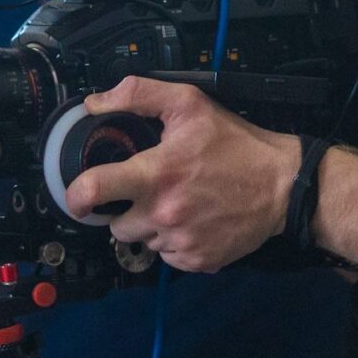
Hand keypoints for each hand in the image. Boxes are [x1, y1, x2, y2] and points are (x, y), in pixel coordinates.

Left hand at [63, 77, 300, 272]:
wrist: (282, 186)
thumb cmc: (236, 144)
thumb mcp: (190, 103)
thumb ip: (138, 95)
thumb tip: (95, 104)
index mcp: (156, 174)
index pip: (94, 190)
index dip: (76, 195)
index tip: (77, 196)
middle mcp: (163, 213)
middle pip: (115, 226)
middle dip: (125, 211)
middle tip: (151, 192)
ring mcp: (180, 242)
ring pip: (143, 242)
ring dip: (152, 227)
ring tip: (179, 204)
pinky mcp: (197, 261)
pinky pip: (168, 257)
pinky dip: (175, 243)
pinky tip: (194, 222)